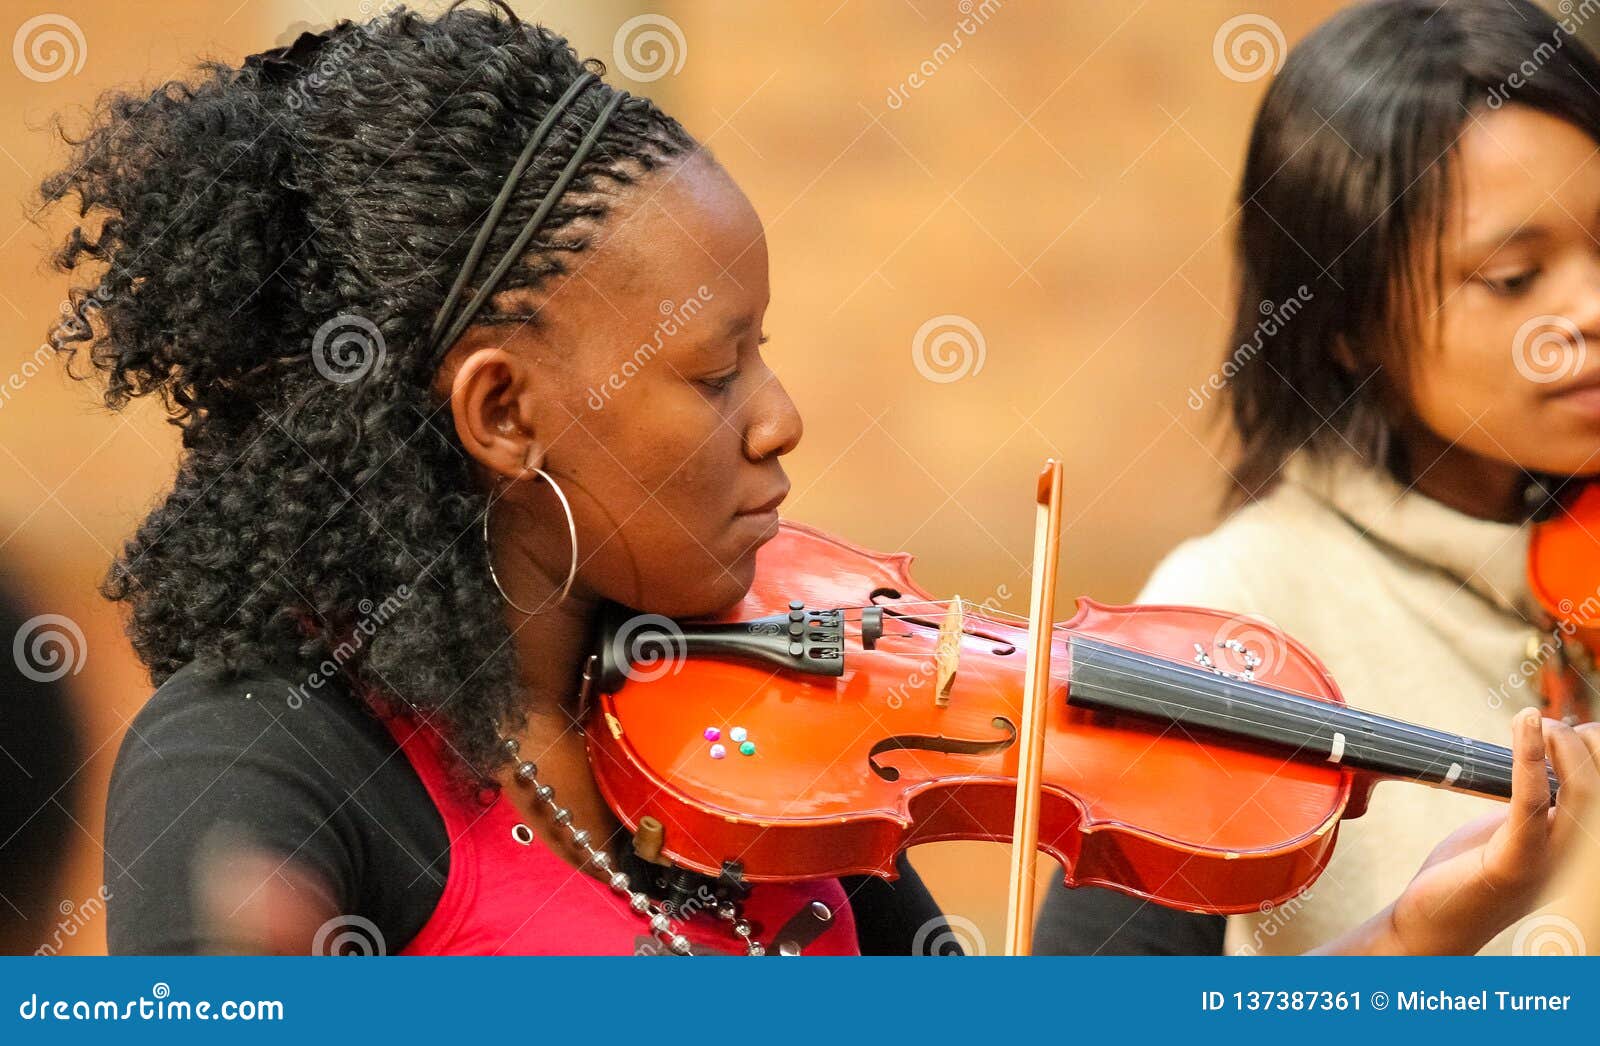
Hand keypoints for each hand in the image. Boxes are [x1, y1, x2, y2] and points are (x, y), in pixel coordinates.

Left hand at [1384, 708, 1599, 954]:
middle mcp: (1578, 860)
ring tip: (1537, 721)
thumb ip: (1536, 803)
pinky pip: (1532, 803)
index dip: (1597, 752)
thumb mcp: (1513, 830)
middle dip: (1588, 745)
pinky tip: (1526, 725)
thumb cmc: (1470, 875)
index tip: (1570, 728)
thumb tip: (1545, 758)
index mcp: (1579, 849)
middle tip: (1551, 724)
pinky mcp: (1516, 863)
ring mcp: (1552, 864)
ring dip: (1563, 746)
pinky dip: (1530, 758)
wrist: (1432, 924)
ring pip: (1584, 794)